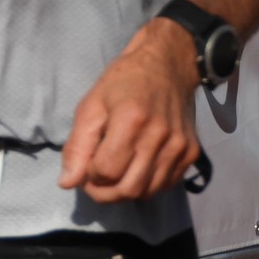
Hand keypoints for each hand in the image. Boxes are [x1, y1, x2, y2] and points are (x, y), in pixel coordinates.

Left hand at [58, 18, 201, 203]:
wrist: (167, 65)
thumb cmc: (124, 81)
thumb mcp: (91, 105)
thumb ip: (77, 146)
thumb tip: (67, 183)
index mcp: (131, 119)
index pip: (106, 171)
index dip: (89, 175)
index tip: (85, 165)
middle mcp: (160, 136)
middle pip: (128, 189)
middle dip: (104, 193)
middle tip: (94, 181)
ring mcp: (179, 147)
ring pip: (147, 193)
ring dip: (124, 192)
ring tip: (113, 174)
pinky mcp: (192, 154)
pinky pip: (165, 186)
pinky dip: (146, 186)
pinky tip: (135, 168)